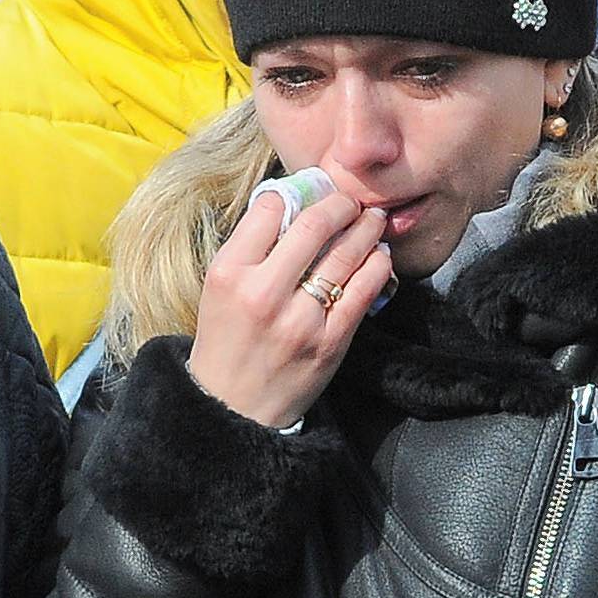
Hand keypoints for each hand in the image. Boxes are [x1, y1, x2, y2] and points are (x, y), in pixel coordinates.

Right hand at [186, 193, 392, 428]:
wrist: (232, 406)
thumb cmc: (226, 339)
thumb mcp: (219, 287)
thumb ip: (251, 247)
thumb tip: (293, 202)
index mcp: (229, 273)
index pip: (270, 209)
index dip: (297, 192)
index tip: (312, 192)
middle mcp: (263, 293)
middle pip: (314, 225)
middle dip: (340, 204)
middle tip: (350, 201)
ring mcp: (299, 320)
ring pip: (345, 254)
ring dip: (365, 228)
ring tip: (371, 219)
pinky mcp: (330, 342)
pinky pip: (363, 290)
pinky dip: (376, 264)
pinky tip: (378, 254)